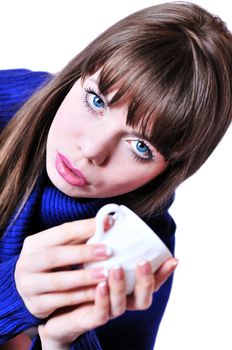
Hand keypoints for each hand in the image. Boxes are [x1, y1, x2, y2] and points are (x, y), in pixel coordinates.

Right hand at [14, 218, 111, 317]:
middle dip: (83, 253)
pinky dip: (81, 296)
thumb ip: (81, 236)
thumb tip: (108, 222)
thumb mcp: (61, 247)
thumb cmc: (53, 263)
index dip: (86, 227)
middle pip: (56, 256)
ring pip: (59, 281)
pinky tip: (98, 292)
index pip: (62, 232)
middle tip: (108, 251)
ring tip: (106, 273)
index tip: (109, 223)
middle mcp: (26, 263)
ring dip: (84, 277)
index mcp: (34, 243)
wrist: (31, 290)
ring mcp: (28, 285)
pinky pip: (61, 300)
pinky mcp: (35, 305)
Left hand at [38, 257, 177, 347]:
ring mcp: (107, 311)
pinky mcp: (89, 319)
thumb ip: (104, 244)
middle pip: (143, 298)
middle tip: (143, 261)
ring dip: (121, 286)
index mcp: (127, 287)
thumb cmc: (79, 277)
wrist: (57, 304)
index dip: (163, 273)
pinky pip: (100, 313)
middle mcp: (121, 301)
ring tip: (116, 268)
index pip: (151, 282)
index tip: (172, 259)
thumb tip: (111, 218)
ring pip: (122, 305)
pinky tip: (100, 284)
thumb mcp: (94, 258)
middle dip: (146, 280)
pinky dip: (103, 299)